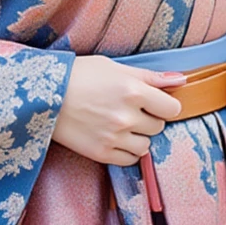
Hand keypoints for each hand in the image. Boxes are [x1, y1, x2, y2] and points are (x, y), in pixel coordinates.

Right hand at [51, 55, 185, 165]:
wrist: (45, 95)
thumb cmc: (80, 74)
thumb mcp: (114, 66)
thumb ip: (149, 76)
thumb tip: (180, 79)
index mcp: (133, 90)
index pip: (171, 108)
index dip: (165, 104)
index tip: (156, 101)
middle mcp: (127, 116)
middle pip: (159, 126)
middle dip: (149, 117)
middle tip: (131, 108)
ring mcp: (115, 137)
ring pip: (146, 145)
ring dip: (139, 135)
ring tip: (122, 123)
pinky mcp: (102, 153)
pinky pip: (130, 159)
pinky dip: (127, 149)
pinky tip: (115, 136)